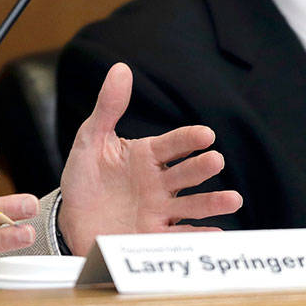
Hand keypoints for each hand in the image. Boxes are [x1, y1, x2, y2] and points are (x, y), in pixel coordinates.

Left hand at [57, 63, 242, 253]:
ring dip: (213, 202)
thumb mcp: (91, 140)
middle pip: (185, 173)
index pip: (172, 144)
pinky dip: (199, 235)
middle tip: (216, 161)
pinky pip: (179, 236)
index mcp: (146, 156)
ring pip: (191, 205)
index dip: (188, 139)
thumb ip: (108, 107)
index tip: (205, 134)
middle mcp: (158, 182)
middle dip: (201, 167)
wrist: (71, 220)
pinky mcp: (153, 236)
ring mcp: (158, 210)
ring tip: (234, 200)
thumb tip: (120, 69)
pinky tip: (217, 233)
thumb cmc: (85, 178)